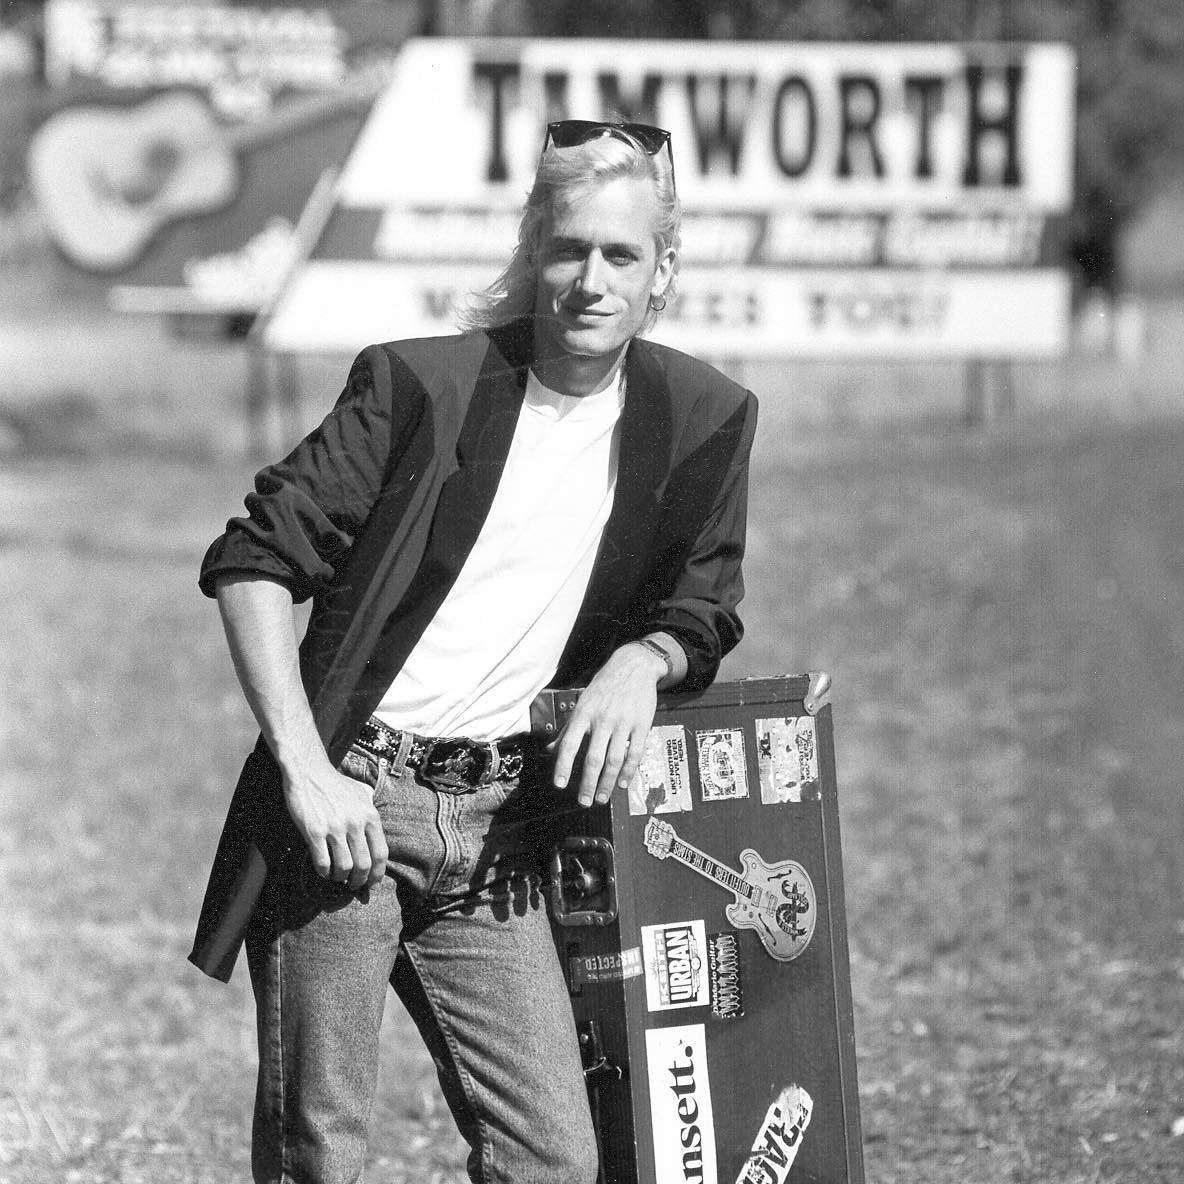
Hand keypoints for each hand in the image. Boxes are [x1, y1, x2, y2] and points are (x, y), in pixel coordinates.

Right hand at [281, 760, 388, 890]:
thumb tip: (377, 828)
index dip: (377, 874)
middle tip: (353, 885)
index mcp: (370, 815)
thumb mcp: (362, 792)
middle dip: (359, 881)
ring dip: (341, 878)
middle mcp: (356, 823)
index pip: (381, 853)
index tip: (372, 883)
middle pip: (364, 865)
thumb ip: (372, 809)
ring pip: (344, 867)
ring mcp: (335, 828)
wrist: (309, 772)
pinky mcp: (315, 831)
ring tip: (337, 877)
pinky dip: (324, 872)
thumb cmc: (335, 784)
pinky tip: (323, 871)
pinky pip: (323, 862)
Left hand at [550, 642, 666, 806]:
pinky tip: (623, 783)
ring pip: (614, 759)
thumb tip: (552, 748)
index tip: (560, 785)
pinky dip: (629, 771)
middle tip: (584, 802)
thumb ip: (569, 727)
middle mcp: (602, 719)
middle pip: (593, 758)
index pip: (570, 744)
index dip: (563, 766)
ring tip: (601, 798)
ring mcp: (623, 722)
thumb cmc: (605, 685)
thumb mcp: (582, 702)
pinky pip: (635, 753)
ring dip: (607, 783)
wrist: (634, 665)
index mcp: (584, 713)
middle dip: (587, 783)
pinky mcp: (642, 724)